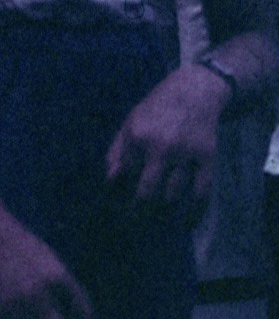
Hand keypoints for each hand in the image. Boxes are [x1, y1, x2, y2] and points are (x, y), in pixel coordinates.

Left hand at [105, 63, 226, 220]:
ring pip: (172, 197)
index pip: (124, 177)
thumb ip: (117, 151)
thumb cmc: (156, 110)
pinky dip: (194, 214)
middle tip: (132, 226)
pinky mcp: (207, 159)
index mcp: (137, 136)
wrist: (194, 91)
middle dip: (138, 214)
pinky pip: (201, 194)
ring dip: (163, 212)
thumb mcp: (130, 123)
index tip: (114, 211)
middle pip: (147, 193)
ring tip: (156, 220)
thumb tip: (110, 182)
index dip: (118, 196)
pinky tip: (186, 225)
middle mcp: (161, 146)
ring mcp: (186, 154)